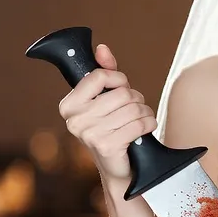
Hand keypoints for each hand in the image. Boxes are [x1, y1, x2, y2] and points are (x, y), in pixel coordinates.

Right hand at [57, 43, 156, 184]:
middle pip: (121, 93)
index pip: (100, 76)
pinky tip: (143, 131)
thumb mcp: (106, 99)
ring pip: (133, 108)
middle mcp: (74, 119)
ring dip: (144, 113)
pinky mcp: (107, 146)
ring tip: (139, 121)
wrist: (119, 168)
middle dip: (135, 100)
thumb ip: (104, 72)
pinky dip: (148, 125)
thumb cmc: (113, 129)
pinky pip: (138, 124)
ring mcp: (89, 134)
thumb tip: (102, 48)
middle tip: (132, 111)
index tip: (121, 87)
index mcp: (69, 105)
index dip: (118, 79)